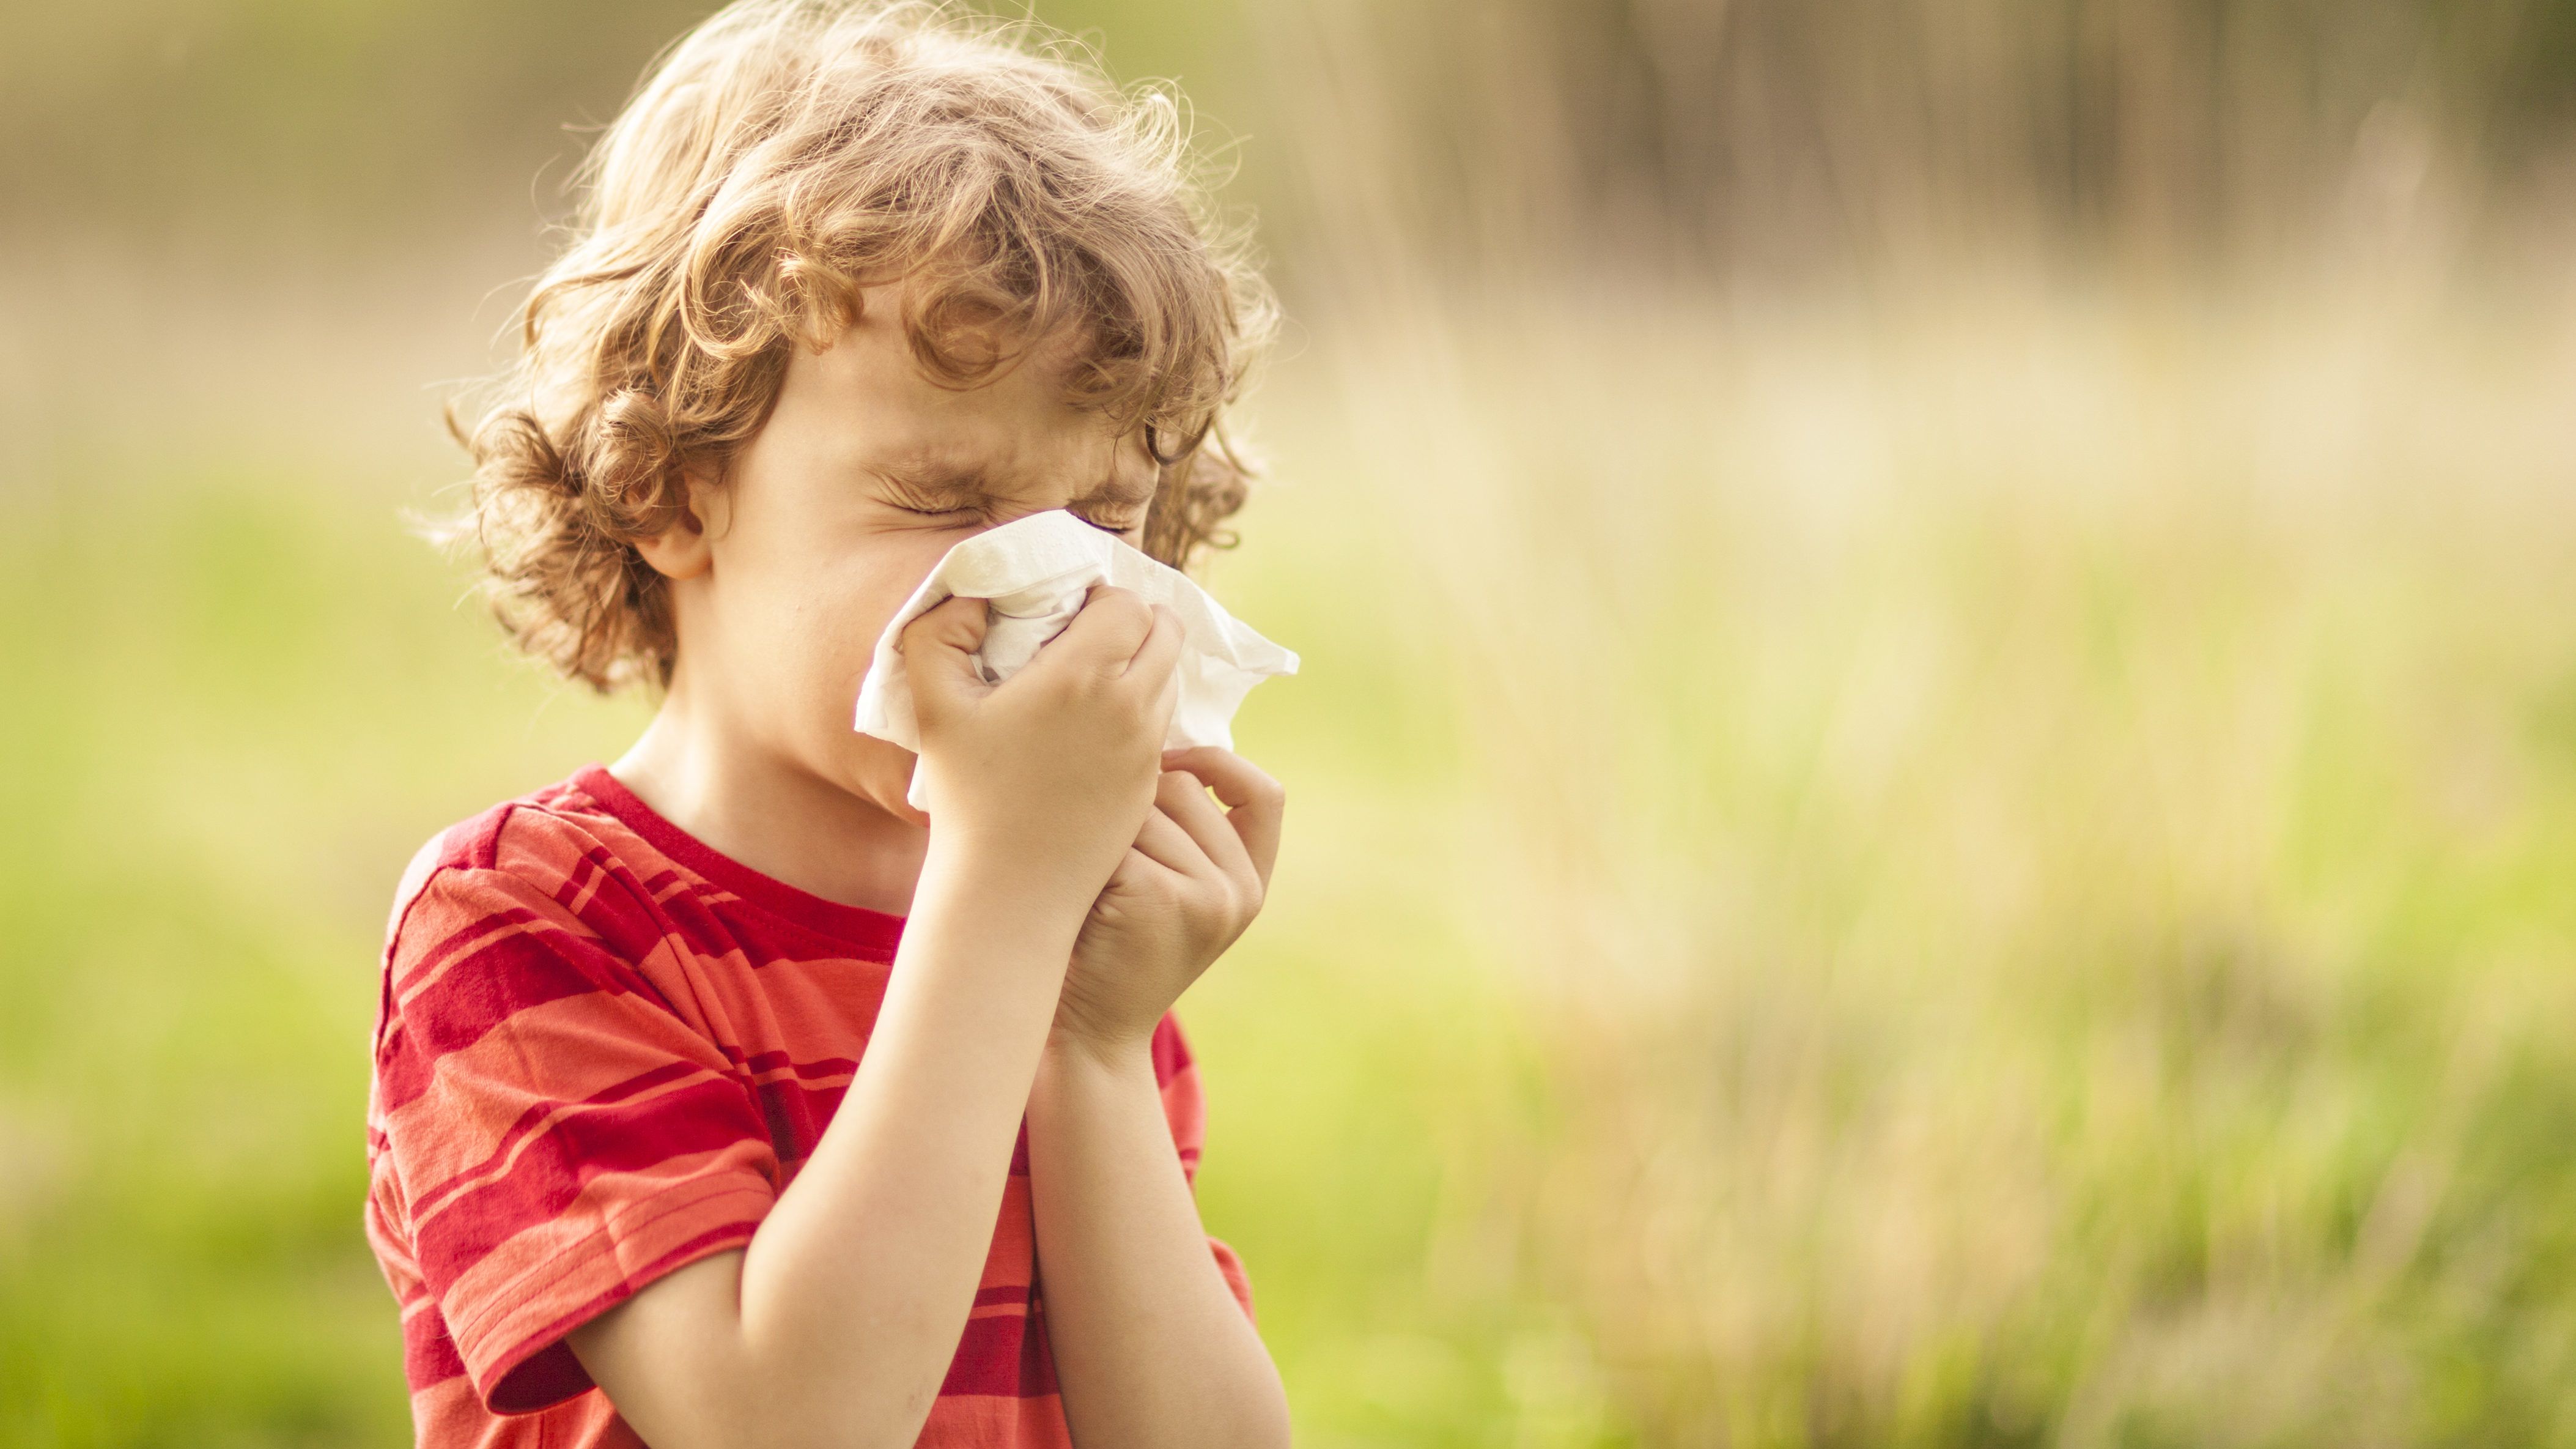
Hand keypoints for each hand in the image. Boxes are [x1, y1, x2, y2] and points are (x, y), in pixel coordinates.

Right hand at [904, 586, 1182, 896]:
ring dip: (1142, 664)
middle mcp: (1130, 706)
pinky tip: (1095, 724)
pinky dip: (1140, 709)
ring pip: (1169, 677)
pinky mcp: (1151, 784)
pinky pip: (1162, 724)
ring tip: (1090, 679)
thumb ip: (939, 633)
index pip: (1128, 602)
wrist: (1009, 888)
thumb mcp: (933, 704)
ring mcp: (1147, 748)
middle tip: (1089, 634)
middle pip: (1166, 631)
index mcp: (1084, 674)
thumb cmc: (967, 795)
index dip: (1100, 597)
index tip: (1066, 613)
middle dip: (1136, 621)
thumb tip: (972, 597)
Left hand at [1053, 747, 1285, 1058]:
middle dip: (1131, 801)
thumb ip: (1182, 832)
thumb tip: (1149, 735)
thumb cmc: (1108, 947)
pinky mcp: (1161, 896)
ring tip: (1084, 880)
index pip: (1265, 795)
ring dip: (1100, 828)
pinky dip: (1083, 851)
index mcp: (1250, 883)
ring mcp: (1207, 895)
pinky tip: (1073, 892)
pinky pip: (1114, 832)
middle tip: (1095, 855)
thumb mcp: (1169, 892)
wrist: (1087, 1034)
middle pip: (1183, 786)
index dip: (1219, 764)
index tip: (1169, 762)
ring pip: (1142, 804)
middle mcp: (1240, 890)